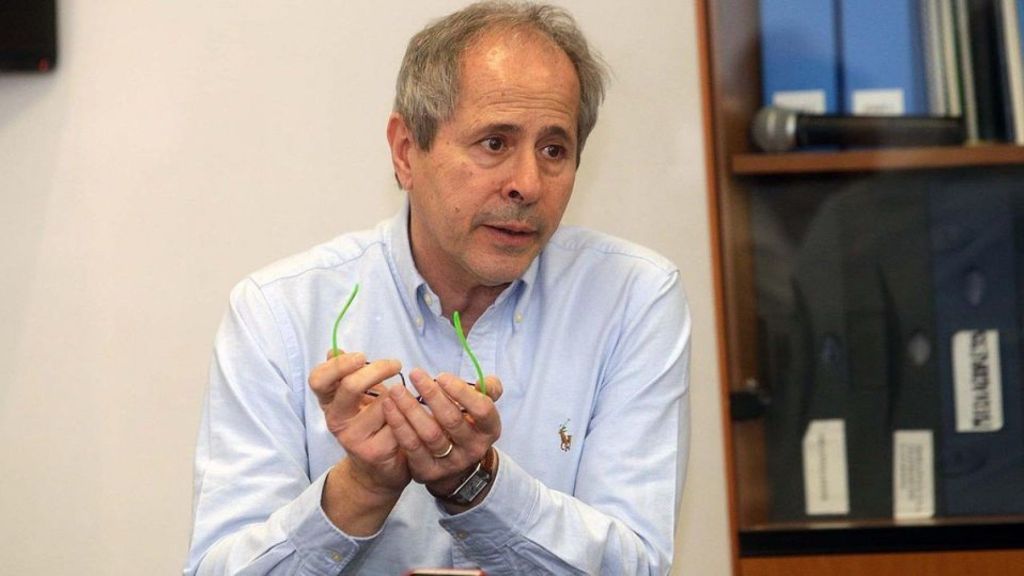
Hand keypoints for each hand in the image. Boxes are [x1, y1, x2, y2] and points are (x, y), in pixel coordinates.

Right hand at [308, 350, 409, 495]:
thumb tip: (333, 350)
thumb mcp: (359, 397)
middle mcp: (335, 420)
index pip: (318, 379)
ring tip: (403, 404)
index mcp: (329, 402)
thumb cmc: (372, 423)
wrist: (379, 469)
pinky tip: (412, 421)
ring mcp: (352, 438)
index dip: (337, 365)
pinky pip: (399, 423)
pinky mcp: (373, 452)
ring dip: (399, 398)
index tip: (360, 356)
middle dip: (376, 370)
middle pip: (350, 386)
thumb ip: (347, 374)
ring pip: (383, 403)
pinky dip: (410, 417)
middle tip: (395, 364)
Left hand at [381, 369, 501, 495]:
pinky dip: (399, 426)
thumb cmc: (465, 423)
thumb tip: (485, 381)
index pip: (481, 409)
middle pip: (452, 420)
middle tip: (415, 374)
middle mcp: (473, 449)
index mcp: (489, 430)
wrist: (453, 464)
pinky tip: (389, 408)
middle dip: (432, 395)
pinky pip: (412, 447)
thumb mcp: (479, 407)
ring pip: (430, 434)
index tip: (441, 376)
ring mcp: (451, 463)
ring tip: (396, 390)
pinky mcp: (429, 471)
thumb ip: (487, 390)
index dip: (462, 392)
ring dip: (411, 409)